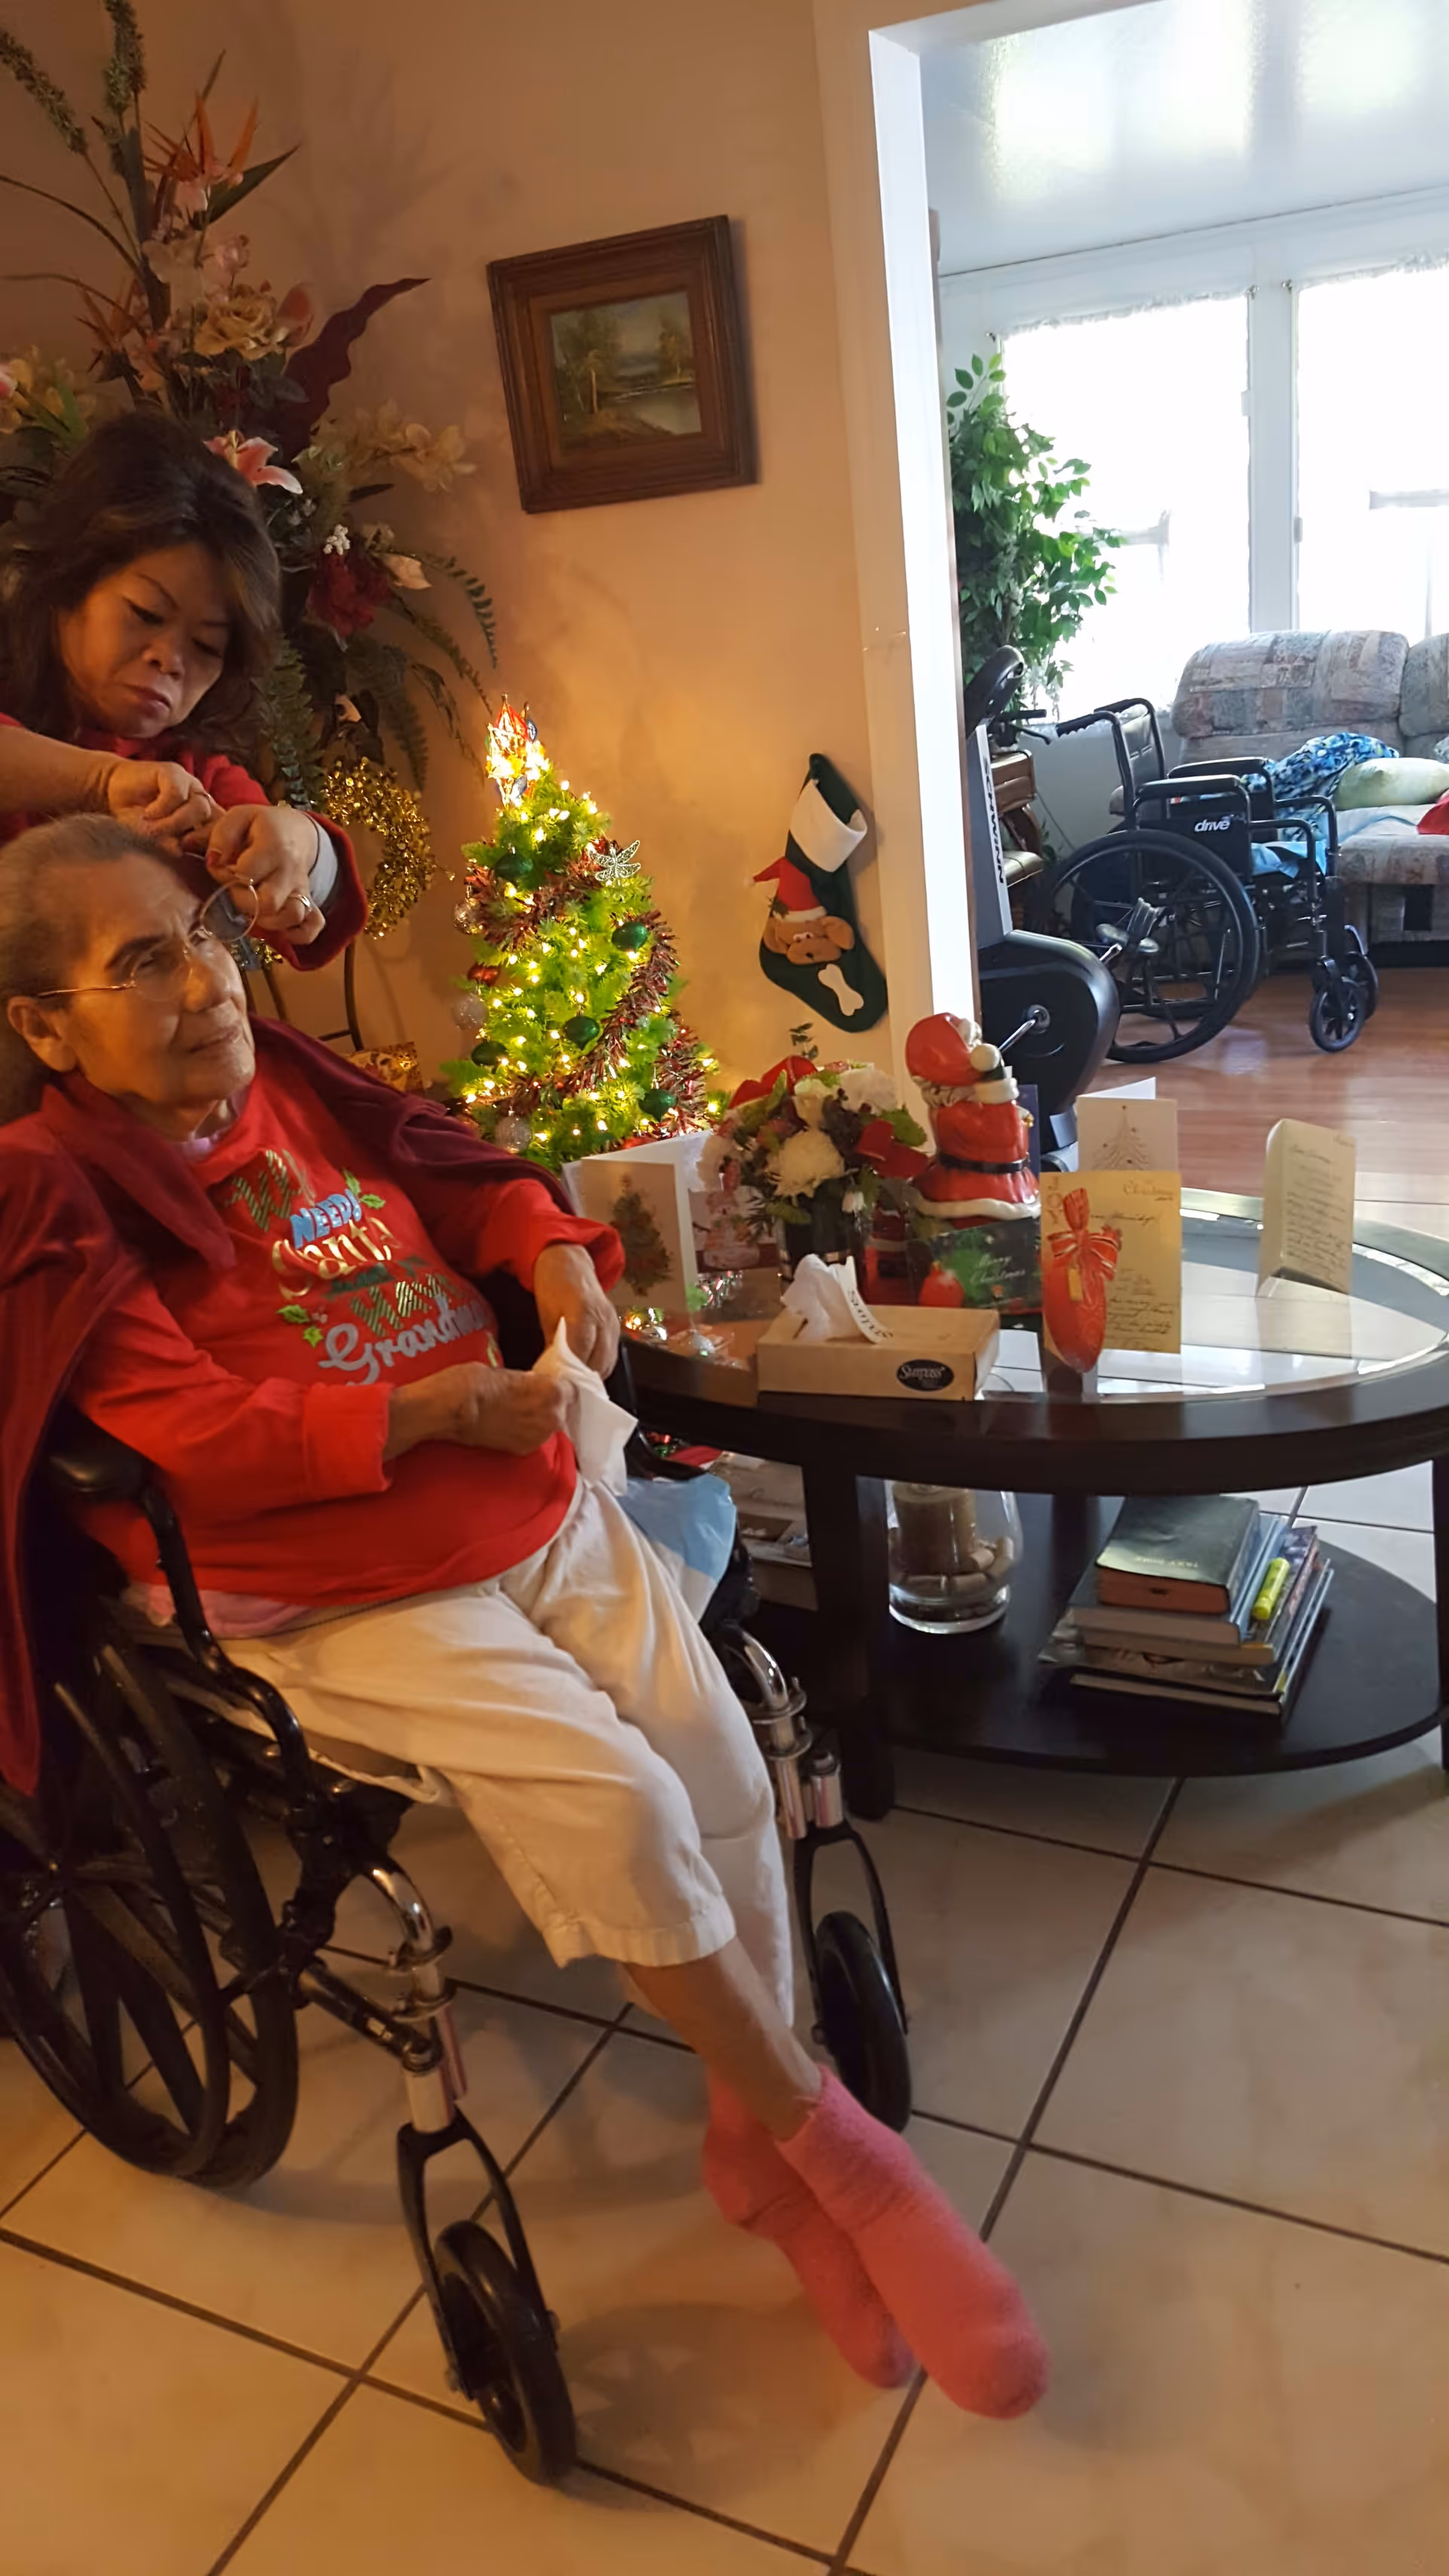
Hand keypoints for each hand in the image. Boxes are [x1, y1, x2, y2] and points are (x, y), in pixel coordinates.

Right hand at [104, 757, 218, 850]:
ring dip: (174, 824)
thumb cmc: (134, 819)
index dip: (212, 847)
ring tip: (153, 829)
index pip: (222, 833)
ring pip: (198, 808)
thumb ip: (171, 846)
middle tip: (172, 845)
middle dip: (195, 839)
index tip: (191, 857)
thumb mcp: (156, 839)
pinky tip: (148, 814)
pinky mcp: (173, 772)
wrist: (110, 791)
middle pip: (214, 823)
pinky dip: (162, 808)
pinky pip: (177, 794)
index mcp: (204, 819)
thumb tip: (180, 853)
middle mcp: (201, 800)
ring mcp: (189, 785)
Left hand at [203, 804, 325, 944]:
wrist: (295, 832)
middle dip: (244, 903)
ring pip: (293, 916)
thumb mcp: (238, 816)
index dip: (226, 875)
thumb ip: (220, 836)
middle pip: (269, 901)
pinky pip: (313, 926)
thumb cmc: (260, 826)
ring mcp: (302, 889)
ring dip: (268, 920)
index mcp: (273, 846)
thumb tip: (213, 861)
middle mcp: (291, 870)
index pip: (245, 873)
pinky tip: (280, 930)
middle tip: (236, 893)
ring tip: (255, 910)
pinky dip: (297, 934)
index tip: (221, 868)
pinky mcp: (309, 903)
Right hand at [384, 1363, 568, 1460]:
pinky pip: (531, 1438)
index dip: (553, 1387)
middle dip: (547, 1405)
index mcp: (555, 1391)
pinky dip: (524, 1433)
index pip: (568, 1390)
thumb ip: (529, 1382)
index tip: (542, 1386)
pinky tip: (508, 1425)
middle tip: (527, 1399)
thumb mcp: (508, 1372)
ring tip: (515, 1412)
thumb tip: (531, 1386)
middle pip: (560, 1410)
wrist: (453, 1408)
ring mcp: (539, 1437)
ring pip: (546, 1426)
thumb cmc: (475, 1380)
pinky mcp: (523, 1451)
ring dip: (536, 1420)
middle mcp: (553, 1417)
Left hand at [534, 1240, 619, 1376]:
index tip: (557, 1385)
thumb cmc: (553, 1284)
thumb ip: (553, 1343)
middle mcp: (604, 1318)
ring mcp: (613, 1324)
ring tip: (573, 1384)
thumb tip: (553, 1371)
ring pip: (607, 1363)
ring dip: (590, 1376)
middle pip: (597, 1362)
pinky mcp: (616, 1328)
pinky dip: (598, 1367)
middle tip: (563, 1389)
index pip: (580, 1353)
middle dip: (580, 1380)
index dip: (568, 1373)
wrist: (570, 1260)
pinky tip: (584, 1372)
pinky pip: (611, 1356)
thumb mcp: (546, 1313)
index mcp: (584, 1311)